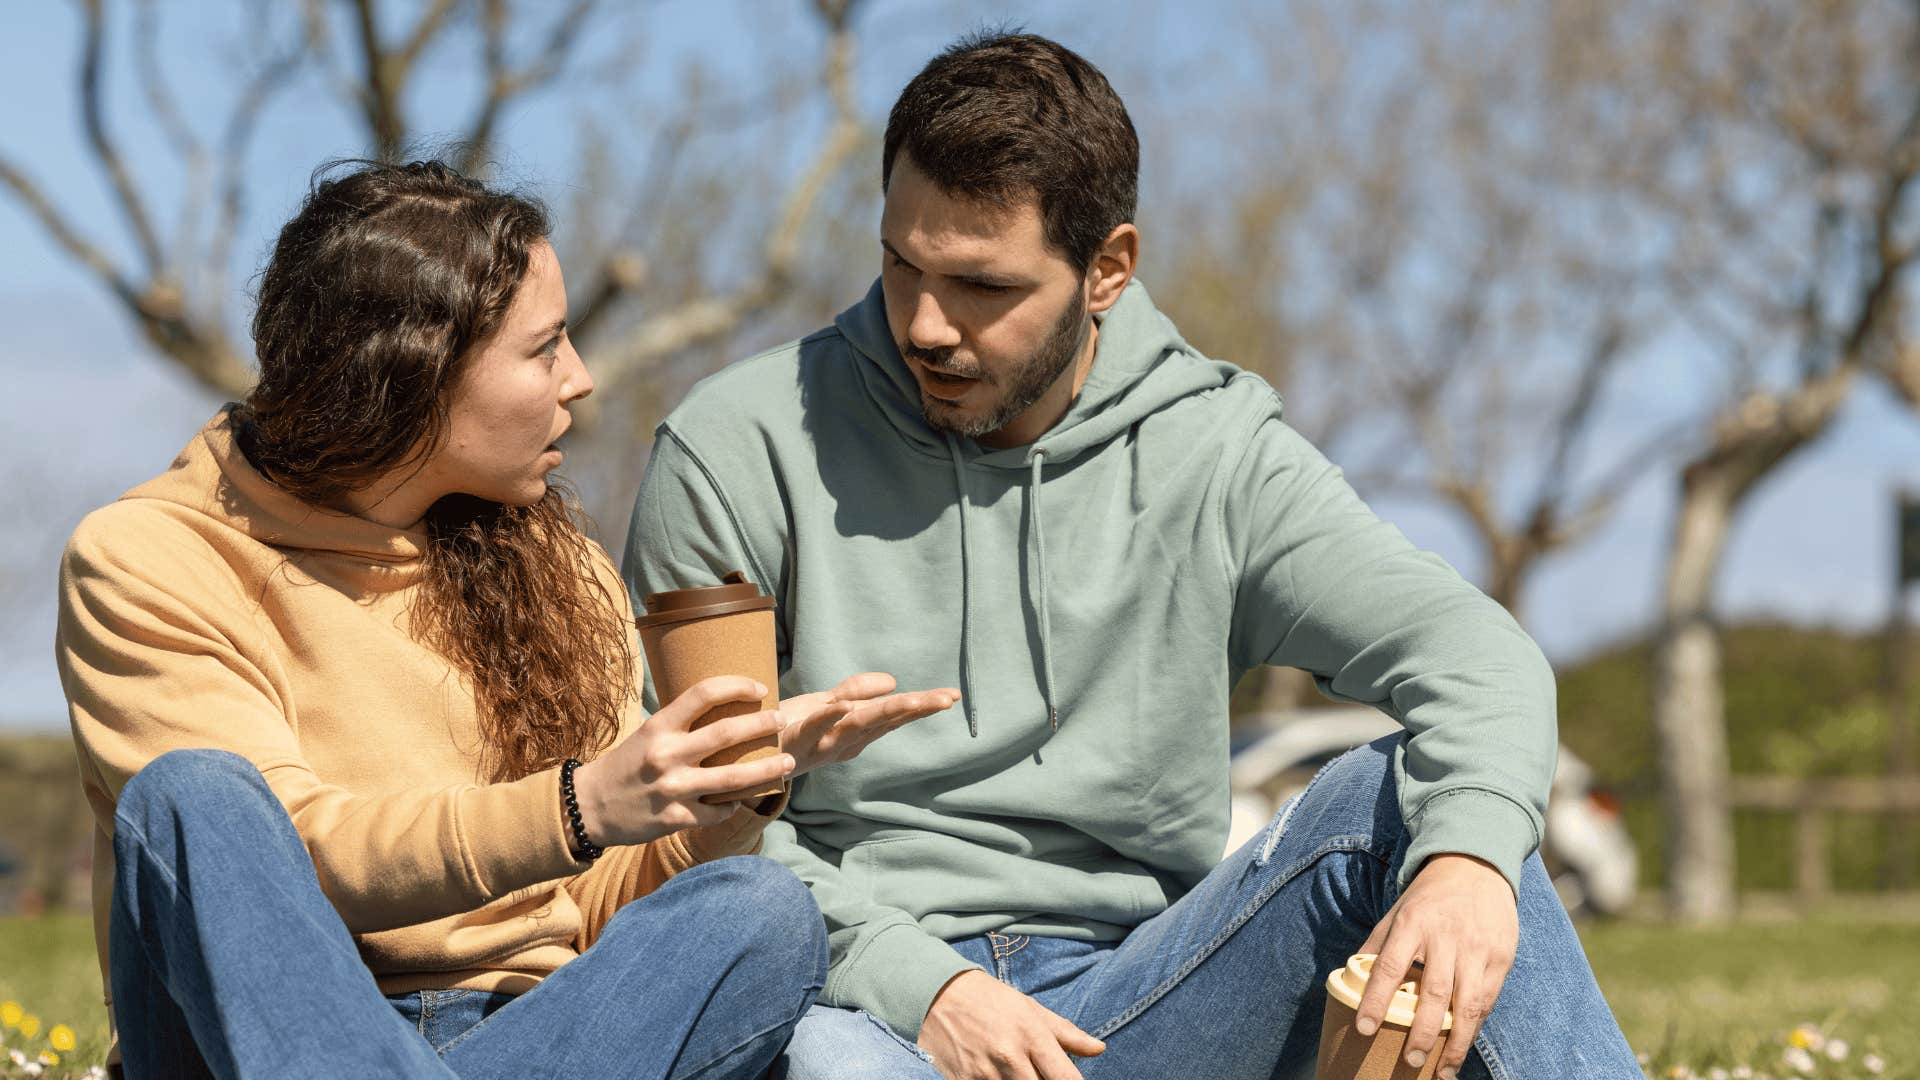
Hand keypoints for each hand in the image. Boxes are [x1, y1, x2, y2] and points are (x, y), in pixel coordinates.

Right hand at [572, 675, 793, 847]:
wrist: (588, 806)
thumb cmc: (625, 765)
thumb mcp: (648, 733)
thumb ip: (683, 725)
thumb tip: (730, 711)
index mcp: (659, 726)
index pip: (704, 693)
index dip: (737, 685)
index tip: (760, 688)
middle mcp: (666, 754)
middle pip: (727, 733)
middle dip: (763, 725)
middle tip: (783, 720)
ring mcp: (672, 789)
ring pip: (733, 778)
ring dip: (767, 770)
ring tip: (789, 763)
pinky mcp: (674, 819)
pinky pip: (717, 812)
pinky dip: (734, 805)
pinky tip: (743, 800)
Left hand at [776, 672, 958, 776]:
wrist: (740, 757)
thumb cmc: (784, 728)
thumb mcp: (824, 705)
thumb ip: (856, 691)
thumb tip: (893, 681)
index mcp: (853, 734)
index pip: (894, 716)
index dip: (922, 705)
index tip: (952, 695)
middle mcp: (842, 743)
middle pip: (884, 721)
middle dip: (916, 709)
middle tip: (946, 698)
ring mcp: (818, 744)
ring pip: (857, 725)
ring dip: (885, 711)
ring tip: (913, 698)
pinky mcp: (791, 740)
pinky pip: (812, 727)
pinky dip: (828, 717)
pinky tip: (845, 705)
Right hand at [918, 969, 1104, 1079]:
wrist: (936, 993)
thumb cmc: (989, 999)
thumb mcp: (1030, 1008)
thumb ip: (1066, 1032)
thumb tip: (1099, 1049)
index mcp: (1031, 1035)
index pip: (1066, 1079)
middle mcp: (1009, 1056)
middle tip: (1039, 1074)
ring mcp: (984, 1073)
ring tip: (1016, 1071)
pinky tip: (995, 1075)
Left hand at [1355, 853, 1517, 1079]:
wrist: (1475, 867)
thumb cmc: (1428, 897)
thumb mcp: (1396, 912)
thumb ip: (1376, 945)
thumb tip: (1349, 976)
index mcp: (1412, 925)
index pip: (1389, 968)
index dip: (1375, 1000)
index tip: (1364, 1029)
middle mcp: (1445, 938)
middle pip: (1433, 994)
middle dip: (1421, 1033)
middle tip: (1408, 1061)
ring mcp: (1476, 949)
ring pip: (1466, 1005)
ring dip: (1454, 1043)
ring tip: (1440, 1070)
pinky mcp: (1500, 958)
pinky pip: (1487, 1000)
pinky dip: (1475, 1027)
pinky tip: (1462, 1047)